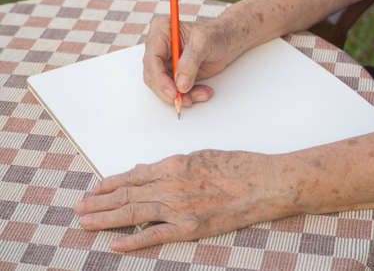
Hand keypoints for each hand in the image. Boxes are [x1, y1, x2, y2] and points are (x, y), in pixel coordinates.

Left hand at [74, 150, 293, 250]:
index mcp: (175, 164)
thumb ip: (172, 165)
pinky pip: (156, 236)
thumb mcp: (202, 156)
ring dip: (107, 219)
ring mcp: (180, 207)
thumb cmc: (238, 166)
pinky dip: (134, 241)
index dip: (110, 184)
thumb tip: (147, 170)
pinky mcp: (192, 226)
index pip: (133, 176)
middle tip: (79, 208)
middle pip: (127, 195)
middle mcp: (172, 185)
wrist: (265, 182)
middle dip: (100, 202)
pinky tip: (116, 244)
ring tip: (86, 222)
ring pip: (134, 213)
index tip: (94, 189)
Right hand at [143, 16, 245, 106]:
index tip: (173, 92)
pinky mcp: (173, 74)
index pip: (151, 59)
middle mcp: (159, 47)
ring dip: (182, 95)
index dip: (160, 79)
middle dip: (170, 91)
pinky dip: (189, 95)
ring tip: (201, 94)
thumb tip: (180, 84)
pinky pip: (175, 90)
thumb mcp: (204, 43)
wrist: (227, 41)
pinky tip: (202, 92)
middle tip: (186, 99)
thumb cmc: (215, 35)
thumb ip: (190, 63)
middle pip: (153, 76)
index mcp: (161, 31)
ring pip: (164, 87)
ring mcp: (165, 61)